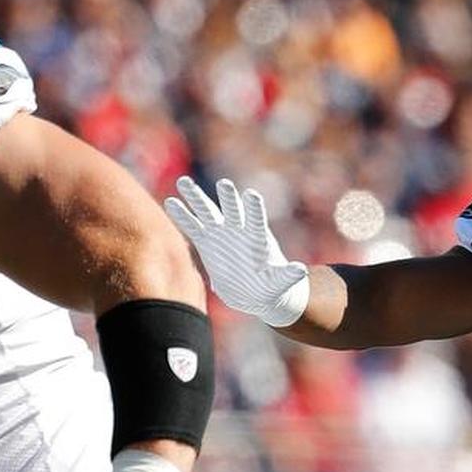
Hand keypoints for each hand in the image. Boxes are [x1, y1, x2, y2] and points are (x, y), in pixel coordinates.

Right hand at [165, 176, 309, 326]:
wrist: (258, 290)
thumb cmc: (274, 286)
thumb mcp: (282, 283)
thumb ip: (288, 276)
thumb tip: (302, 271)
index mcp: (258, 240)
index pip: (256, 221)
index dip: (254, 209)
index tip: (251, 195)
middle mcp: (239, 232)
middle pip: (231, 211)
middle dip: (227, 199)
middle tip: (224, 185)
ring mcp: (222, 234)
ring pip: (207, 213)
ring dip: (196, 199)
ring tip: (183, 182)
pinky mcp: (208, 243)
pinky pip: (192, 227)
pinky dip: (182, 216)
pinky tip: (170, 202)